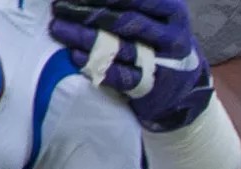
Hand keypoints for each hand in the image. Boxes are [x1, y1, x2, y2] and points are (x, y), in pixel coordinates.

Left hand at [52, 0, 213, 132]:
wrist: (182, 80)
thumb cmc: (158, 37)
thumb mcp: (156, 13)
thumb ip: (132, 3)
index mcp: (173, 11)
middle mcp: (173, 37)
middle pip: (126, 21)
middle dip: (88, 13)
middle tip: (59, 7)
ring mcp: (164, 64)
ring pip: (119, 48)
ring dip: (85, 38)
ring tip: (58, 28)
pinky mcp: (152, 87)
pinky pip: (121, 76)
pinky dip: (97, 65)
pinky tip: (75, 55)